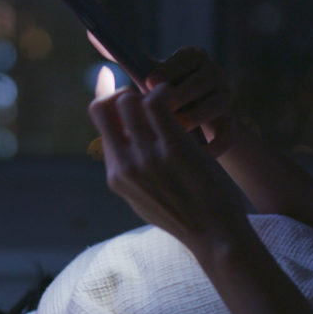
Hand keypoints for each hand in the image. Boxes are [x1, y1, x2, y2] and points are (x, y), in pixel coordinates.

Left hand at [88, 34, 235, 157]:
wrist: (191, 131)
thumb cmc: (161, 98)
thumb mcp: (145, 79)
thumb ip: (124, 60)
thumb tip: (92, 33)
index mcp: (191, 57)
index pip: (183, 57)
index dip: (165, 71)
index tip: (147, 83)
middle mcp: (212, 72)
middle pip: (200, 81)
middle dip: (175, 98)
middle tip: (157, 113)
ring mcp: (225, 96)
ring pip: (213, 106)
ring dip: (190, 120)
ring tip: (171, 132)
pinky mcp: (232, 123)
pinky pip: (226, 134)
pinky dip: (212, 145)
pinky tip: (194, 152)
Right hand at [88, 84, 251, 249]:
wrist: (215, 235)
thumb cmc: (186, 214)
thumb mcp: (145, 198)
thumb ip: (130, 169)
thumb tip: (121, 140)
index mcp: (116, 175)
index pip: (97, 121)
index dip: (102, 94)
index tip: (110, 78)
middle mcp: (125, 165)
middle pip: (106, 106)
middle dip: (125, 93)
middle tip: (148, 98)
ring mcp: (147, 157)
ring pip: (130, 101)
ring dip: (147, 93)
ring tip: (167, 100)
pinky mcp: (173, 149)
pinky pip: (157, 103)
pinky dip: (164, 93)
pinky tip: (177, 99)